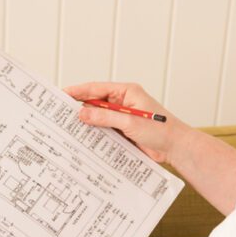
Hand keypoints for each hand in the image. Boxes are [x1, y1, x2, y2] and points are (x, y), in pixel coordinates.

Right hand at [63, 82, 188, 163]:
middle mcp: (123, 102)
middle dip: (79, 107)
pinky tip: (84, 139)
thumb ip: (105, 117)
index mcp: (127, 92)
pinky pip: (105, 130)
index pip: (97, 88)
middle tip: (60, 113)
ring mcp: (123, 117)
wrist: (175, 148)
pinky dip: (95, 133)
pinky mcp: (123, 131)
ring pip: (99, 117)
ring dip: (87, 122)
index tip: (62, 94)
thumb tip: (82, 114)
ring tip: (67, 127)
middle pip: (95, 102)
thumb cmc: (161, 130)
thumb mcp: (130, 122)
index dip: (78, 91)